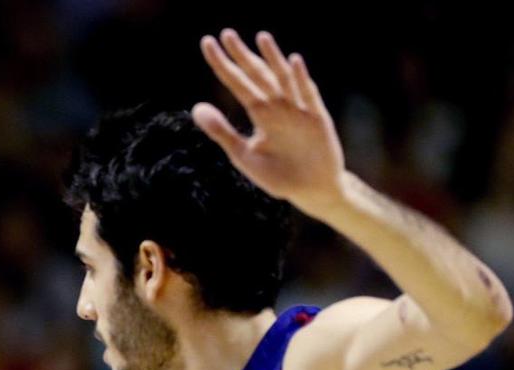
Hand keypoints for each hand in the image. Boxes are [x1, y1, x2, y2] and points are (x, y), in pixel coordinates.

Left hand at [192, 29, 346, 216]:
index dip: (222, 65)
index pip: (237, 84)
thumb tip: (196, 107)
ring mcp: (298, 111)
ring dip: (272, 59)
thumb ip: (222, 132)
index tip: (207, 45)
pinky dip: (300, 79)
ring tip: (261, 37)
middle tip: (226, 33)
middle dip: (242, 56)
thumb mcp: (243, 155)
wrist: (311, 191)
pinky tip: (293, 61)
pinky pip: (307, 96)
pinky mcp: (317, 119)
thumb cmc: (277, 174)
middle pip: (257, 76)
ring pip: (282, 79)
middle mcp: (278, 107)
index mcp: (260, 114)